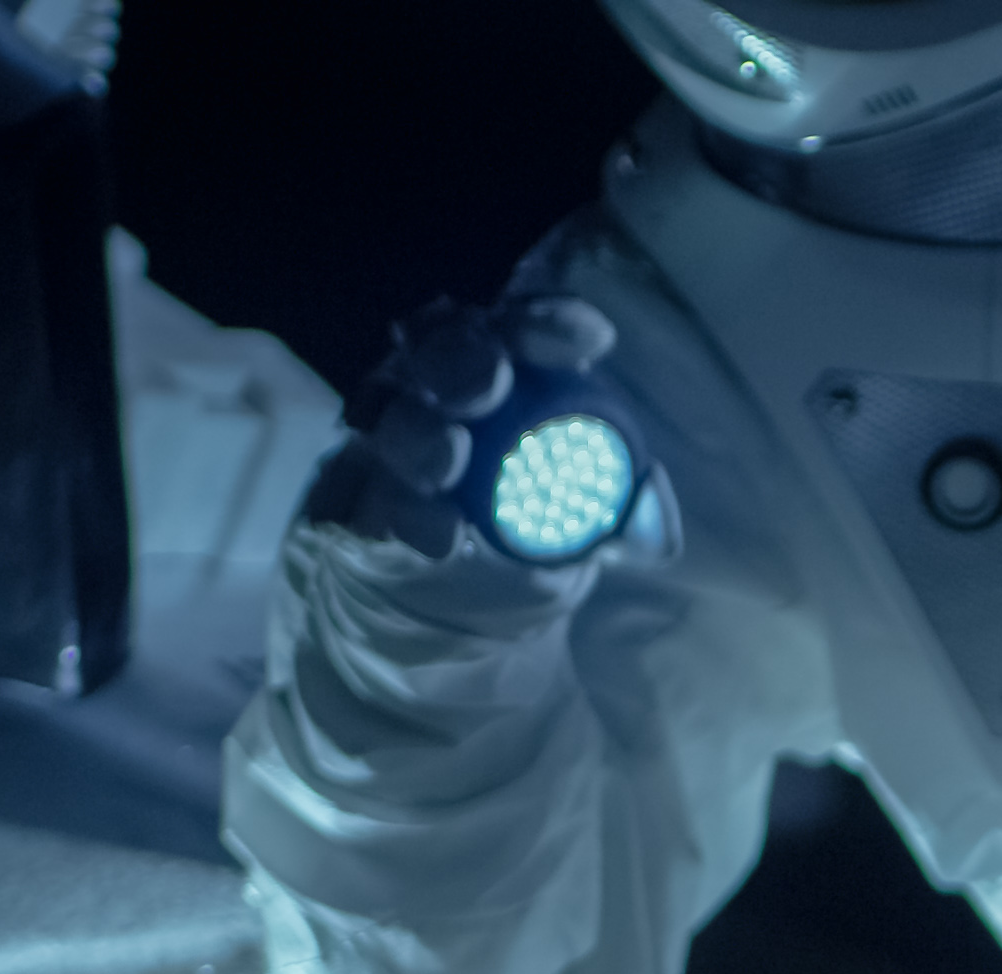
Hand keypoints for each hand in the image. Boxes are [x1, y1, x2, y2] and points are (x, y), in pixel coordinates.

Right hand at [296, 293, 661, 569]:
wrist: (470, 622)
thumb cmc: (538, 542)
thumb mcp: (603, 533)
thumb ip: (635, 518)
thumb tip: (652, 502)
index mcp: (505, 381)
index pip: (520, 328)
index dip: (550, 324)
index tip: (593, 342)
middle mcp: (437, 398)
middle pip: (436, 350)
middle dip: (460, 357)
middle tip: (486, 384)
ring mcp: (386, 448)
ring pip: (386, 414)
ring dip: (418, 431)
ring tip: (449, 459)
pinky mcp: (348, 506)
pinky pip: (358, 498)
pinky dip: (398, 510)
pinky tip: (436, 532)